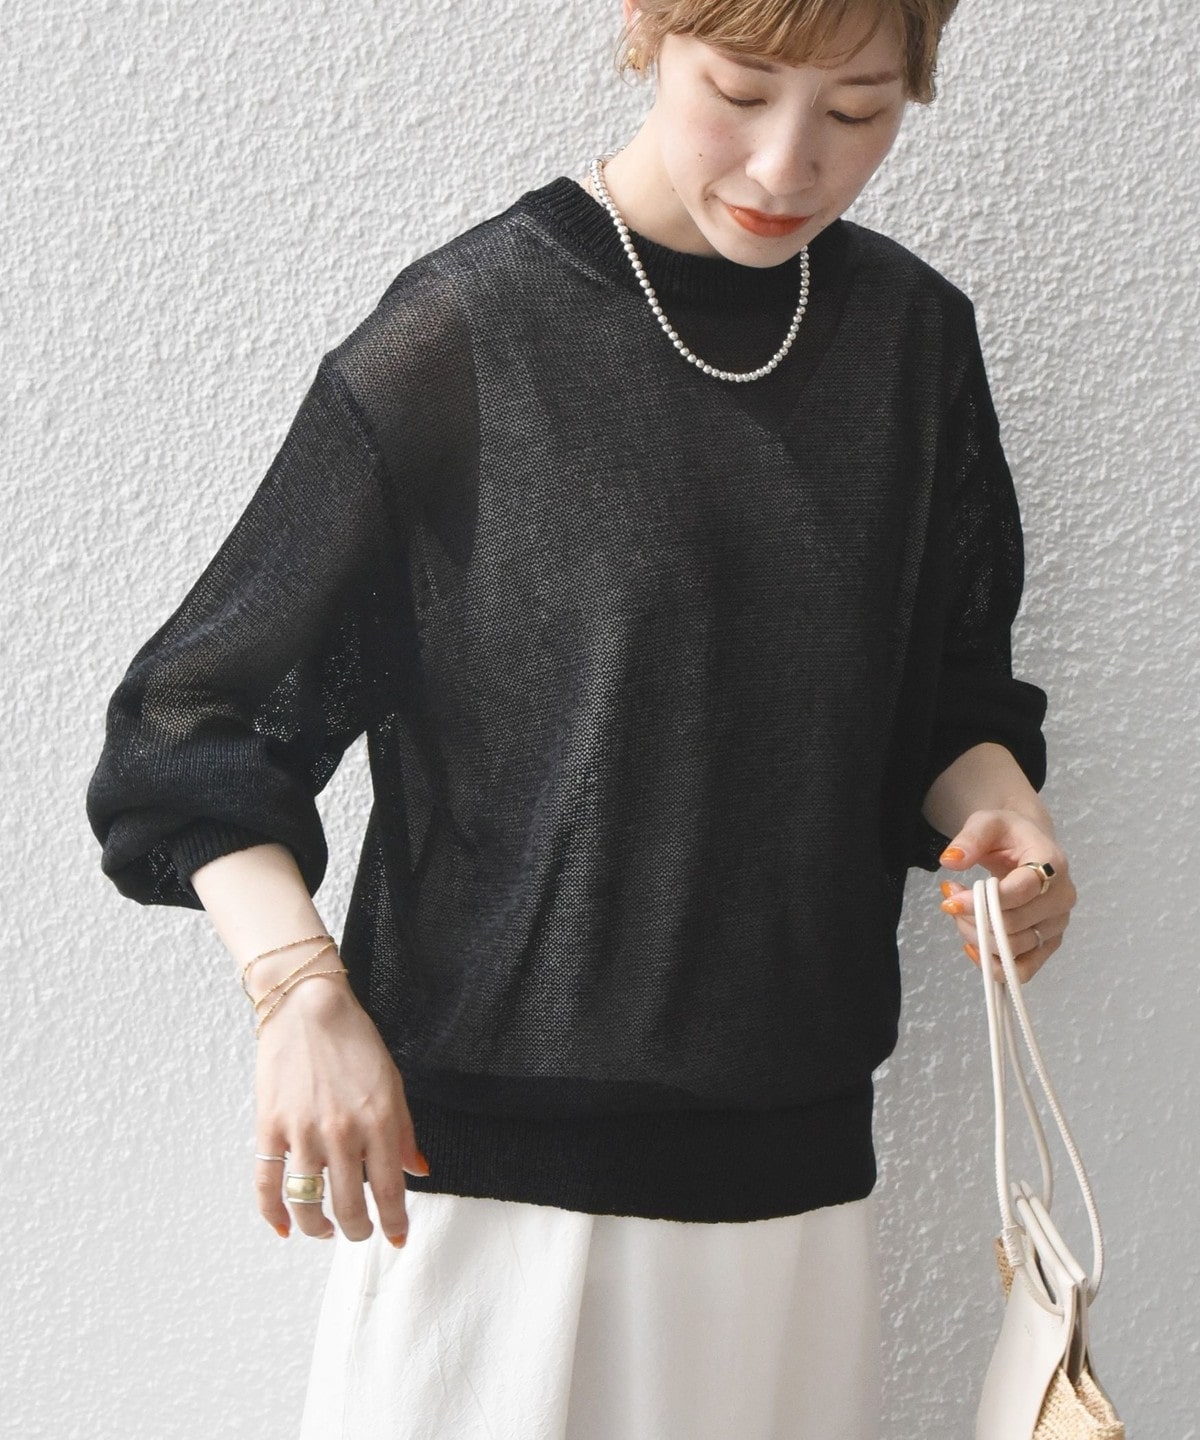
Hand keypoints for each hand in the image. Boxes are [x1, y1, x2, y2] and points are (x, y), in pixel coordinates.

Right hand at [253, 974, 429, 1245]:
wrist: (308, 1006)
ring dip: (319, 1227)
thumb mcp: (392, 1083)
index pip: (388, 1189)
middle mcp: (341, 1131)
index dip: (394, 1222)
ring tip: (327, 1229)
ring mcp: (302, 1131)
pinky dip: (274, 1213)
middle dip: (357, 1229)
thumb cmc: (354, 1042)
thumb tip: (417, 1171)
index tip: (397, 1237)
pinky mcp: (270, 1126)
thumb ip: (404, 1132)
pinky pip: (268, 1184)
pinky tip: (286, 1227)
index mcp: (378, 1120)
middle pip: (349, 1205)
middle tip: (359, 1232)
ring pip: (308, 1203)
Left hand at [936, 809, 1075, 984]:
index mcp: (1053, 864)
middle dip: (972, 918)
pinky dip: (993, 965)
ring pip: (1012, 950)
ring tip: (961, 914)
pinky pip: (1022, 970)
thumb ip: (969, 839)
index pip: (1019, 892)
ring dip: (976, 937)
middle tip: (950, 901)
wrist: (1027, 847)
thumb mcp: (986, 823)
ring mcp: (1057, 924)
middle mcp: (1062, 898)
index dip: (982, 901)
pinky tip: (972, 946)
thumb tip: (950, 861)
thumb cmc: (1008, 834)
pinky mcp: (1048, 944)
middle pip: (1012, 926)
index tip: (949, 899)